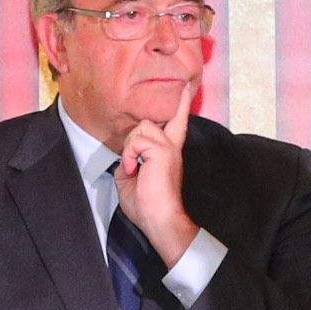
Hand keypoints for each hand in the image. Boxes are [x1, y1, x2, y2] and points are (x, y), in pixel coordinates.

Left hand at [114, 116, 197, 265]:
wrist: (161, 221)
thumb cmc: (148, 207)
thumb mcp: (130, 181)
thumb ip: (129, 163)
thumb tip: (123, 158)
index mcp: (168, 154)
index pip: (177, 124)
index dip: (181, 106)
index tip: (187, 88)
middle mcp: (172, 148)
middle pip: (151, 122)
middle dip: (134, 139)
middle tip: (133, 166)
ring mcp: (168, 148)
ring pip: (142, 127)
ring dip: (131, 147)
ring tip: (133, 168)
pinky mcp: (162, 151)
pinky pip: (137, 141)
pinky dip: (129, 155)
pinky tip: (133, 169)